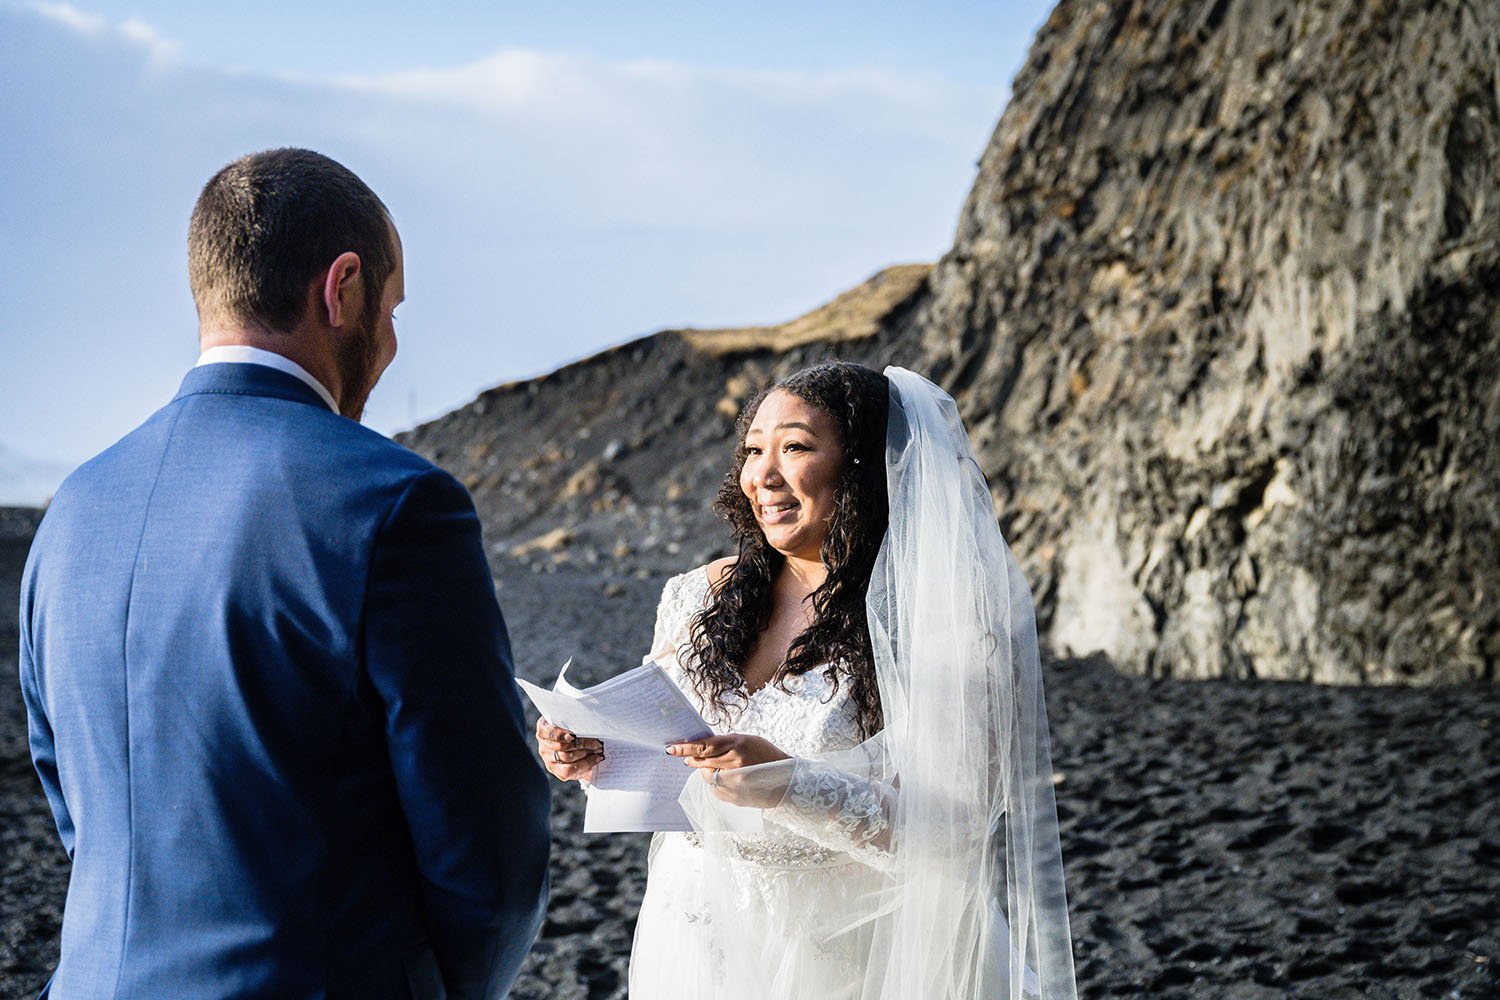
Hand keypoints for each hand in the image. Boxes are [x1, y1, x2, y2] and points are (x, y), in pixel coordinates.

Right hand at [536, 718, 603, 781]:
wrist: (576, 740)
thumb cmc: (575, 726)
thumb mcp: (573, 720)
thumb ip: (577, 721)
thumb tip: (591, 725)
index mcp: (544, 728)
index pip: (550, 732)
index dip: (561, 735)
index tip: (574, 735)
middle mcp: (544, 744)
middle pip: (562, 746)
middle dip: (582, 744)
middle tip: (598, 743)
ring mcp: (548, 759)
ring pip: (567, 758)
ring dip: (586, 754)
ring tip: (599, 750)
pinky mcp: (556, 770)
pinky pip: (569, 771)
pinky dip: (585, 765)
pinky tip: (596, 759)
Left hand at [665, 734, 789, 805]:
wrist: (786, 781)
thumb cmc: (765, 755)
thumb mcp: (747, 740)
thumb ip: (724, 743)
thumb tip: (699, 748)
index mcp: (737, 746)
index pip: (703, 746)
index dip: (685, 747)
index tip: (671, 748)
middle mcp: (734, 764)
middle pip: (702, 762)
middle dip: (691, 758)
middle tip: (685, 756)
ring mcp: (733, 783)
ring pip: (706, 775)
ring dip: (705, 770)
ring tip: (718, 766)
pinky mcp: (733, 797)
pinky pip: (714, 788)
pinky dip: (715, 781)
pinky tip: (727, 778)